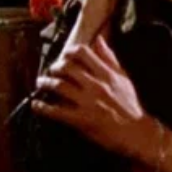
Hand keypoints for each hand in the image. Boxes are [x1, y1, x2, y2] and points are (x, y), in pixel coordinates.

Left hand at [32, 37, 149, 158]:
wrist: (135, 131)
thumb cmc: (129, 104)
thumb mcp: (123, 78)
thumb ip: (110, 58)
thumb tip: (99, 39)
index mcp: (106, 74)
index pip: (83, 53)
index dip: (69, 51)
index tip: (64, 55)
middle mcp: (95, 85)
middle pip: (67, 67)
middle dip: (54, 67)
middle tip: (50, 70)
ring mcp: (87, 102)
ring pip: (59, 86)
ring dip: (45, 83)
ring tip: (41, 83)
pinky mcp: (80, 120)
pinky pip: (56, 111)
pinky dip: (43, 107)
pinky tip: (36, 105)